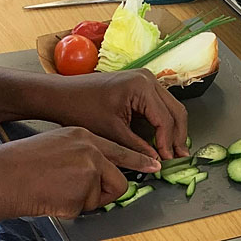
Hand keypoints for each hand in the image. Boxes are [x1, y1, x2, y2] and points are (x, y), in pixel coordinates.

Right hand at [0, 127, 159, 219]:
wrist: (1, 177)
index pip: (119, 148)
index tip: (154, 165)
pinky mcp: (83, 190)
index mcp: (83, 135)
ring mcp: (89, 169)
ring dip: (85, 201)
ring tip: (57, 192)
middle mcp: (90, 149)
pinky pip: (85, 208)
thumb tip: (95, 173)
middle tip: (82, 196)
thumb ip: (79, 154)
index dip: (138, 159)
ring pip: (102, 196)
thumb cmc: (20, 164)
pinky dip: (70, 209)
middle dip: (106, 193)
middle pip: (118, 178)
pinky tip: (51, 198)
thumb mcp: (55, 145)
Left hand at [38, 69, 189, 159]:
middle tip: (179, 157)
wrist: (62, 96)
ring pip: (171, 107)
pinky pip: (160, 104)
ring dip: (172, 129)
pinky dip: (162, 122)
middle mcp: (147, 78)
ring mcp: (145, 79)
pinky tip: (161, 139)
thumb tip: (157, 161)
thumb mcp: (111, 132)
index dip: (168, 143)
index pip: (165, 119)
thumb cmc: (81, 108)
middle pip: (175, 110)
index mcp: (141, 86)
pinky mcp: (140, 85)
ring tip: (172, 151)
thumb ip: (137, 147)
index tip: (168, 160)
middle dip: (177, 136)